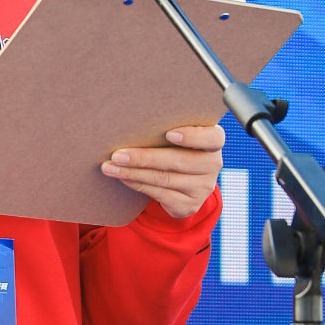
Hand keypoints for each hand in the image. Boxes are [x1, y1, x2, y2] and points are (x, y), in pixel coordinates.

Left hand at [102, 123, 225, 219]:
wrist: (183, 182)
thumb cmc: (176, 147)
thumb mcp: (179, 135)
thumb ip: (167, 126)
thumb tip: (129, 119)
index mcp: (213, 141)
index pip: (212, 138)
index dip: (192, 136)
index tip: (169, 134)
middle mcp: (212, 164)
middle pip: (178, 161)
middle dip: (144, 157)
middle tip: (118, 154)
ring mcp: (202, 187)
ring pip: (164, 179)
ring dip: (133, 173)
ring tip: (110, 167)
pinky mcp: (189, 205)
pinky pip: (160, 194)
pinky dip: (138, 185)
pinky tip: (123, 178)